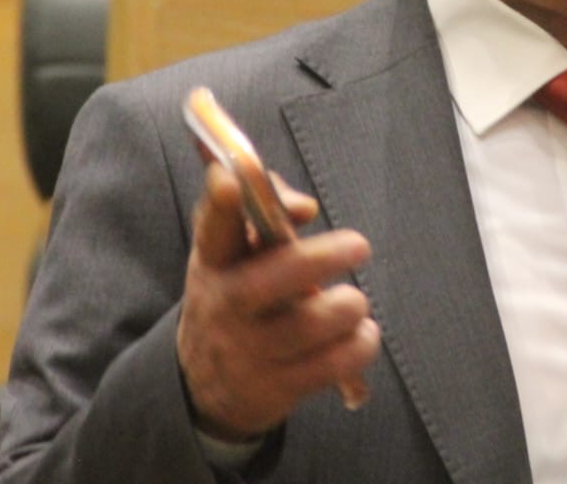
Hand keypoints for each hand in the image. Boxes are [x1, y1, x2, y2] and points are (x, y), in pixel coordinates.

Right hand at [176, 163, 379, 439]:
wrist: (205, 382)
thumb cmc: (236, 292)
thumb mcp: (235, 251)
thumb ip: (268, 208)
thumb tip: (302, 206)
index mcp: (214, 261)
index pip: (213, 228)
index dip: (220, 204)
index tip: (228, 180)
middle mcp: (226, 304)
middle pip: (268, 280)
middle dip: (317, 260)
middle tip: (359, 245)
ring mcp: (249, 349)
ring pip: (309, 325)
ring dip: (347, 308)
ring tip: (353, 302)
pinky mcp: (276, 386)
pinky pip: (331, 365)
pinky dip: (359, 346)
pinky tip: (361, 334)